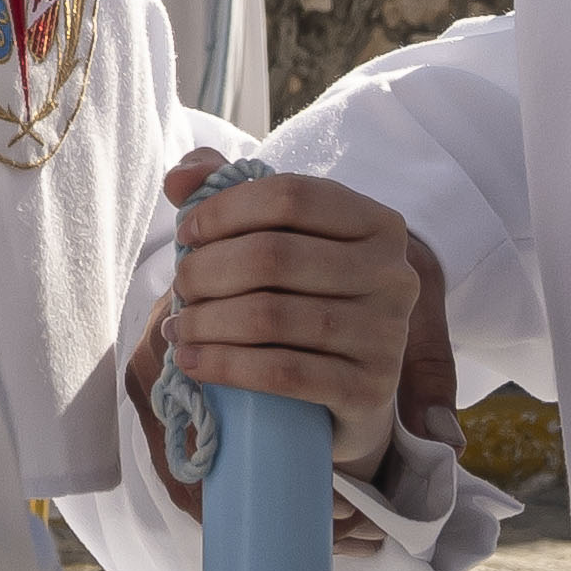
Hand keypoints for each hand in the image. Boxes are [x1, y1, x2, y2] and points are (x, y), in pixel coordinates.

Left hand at [125, 154, 450, 531]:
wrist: (347, 392)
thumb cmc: (307, 301)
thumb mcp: (281, 240)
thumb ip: (231, 193)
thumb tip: (179, 179)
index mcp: (377, 223)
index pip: (290, 197)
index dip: (224, 210)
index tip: (186, 234)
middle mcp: (392, 274)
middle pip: (273, 256)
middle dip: (207, 271)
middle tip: (179, 290)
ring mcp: (386, 334)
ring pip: (271, 317)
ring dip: (206, 322)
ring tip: (178, 329)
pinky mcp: (369, 389)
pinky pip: (283, 373)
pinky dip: (225, 366)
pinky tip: (193, 363)